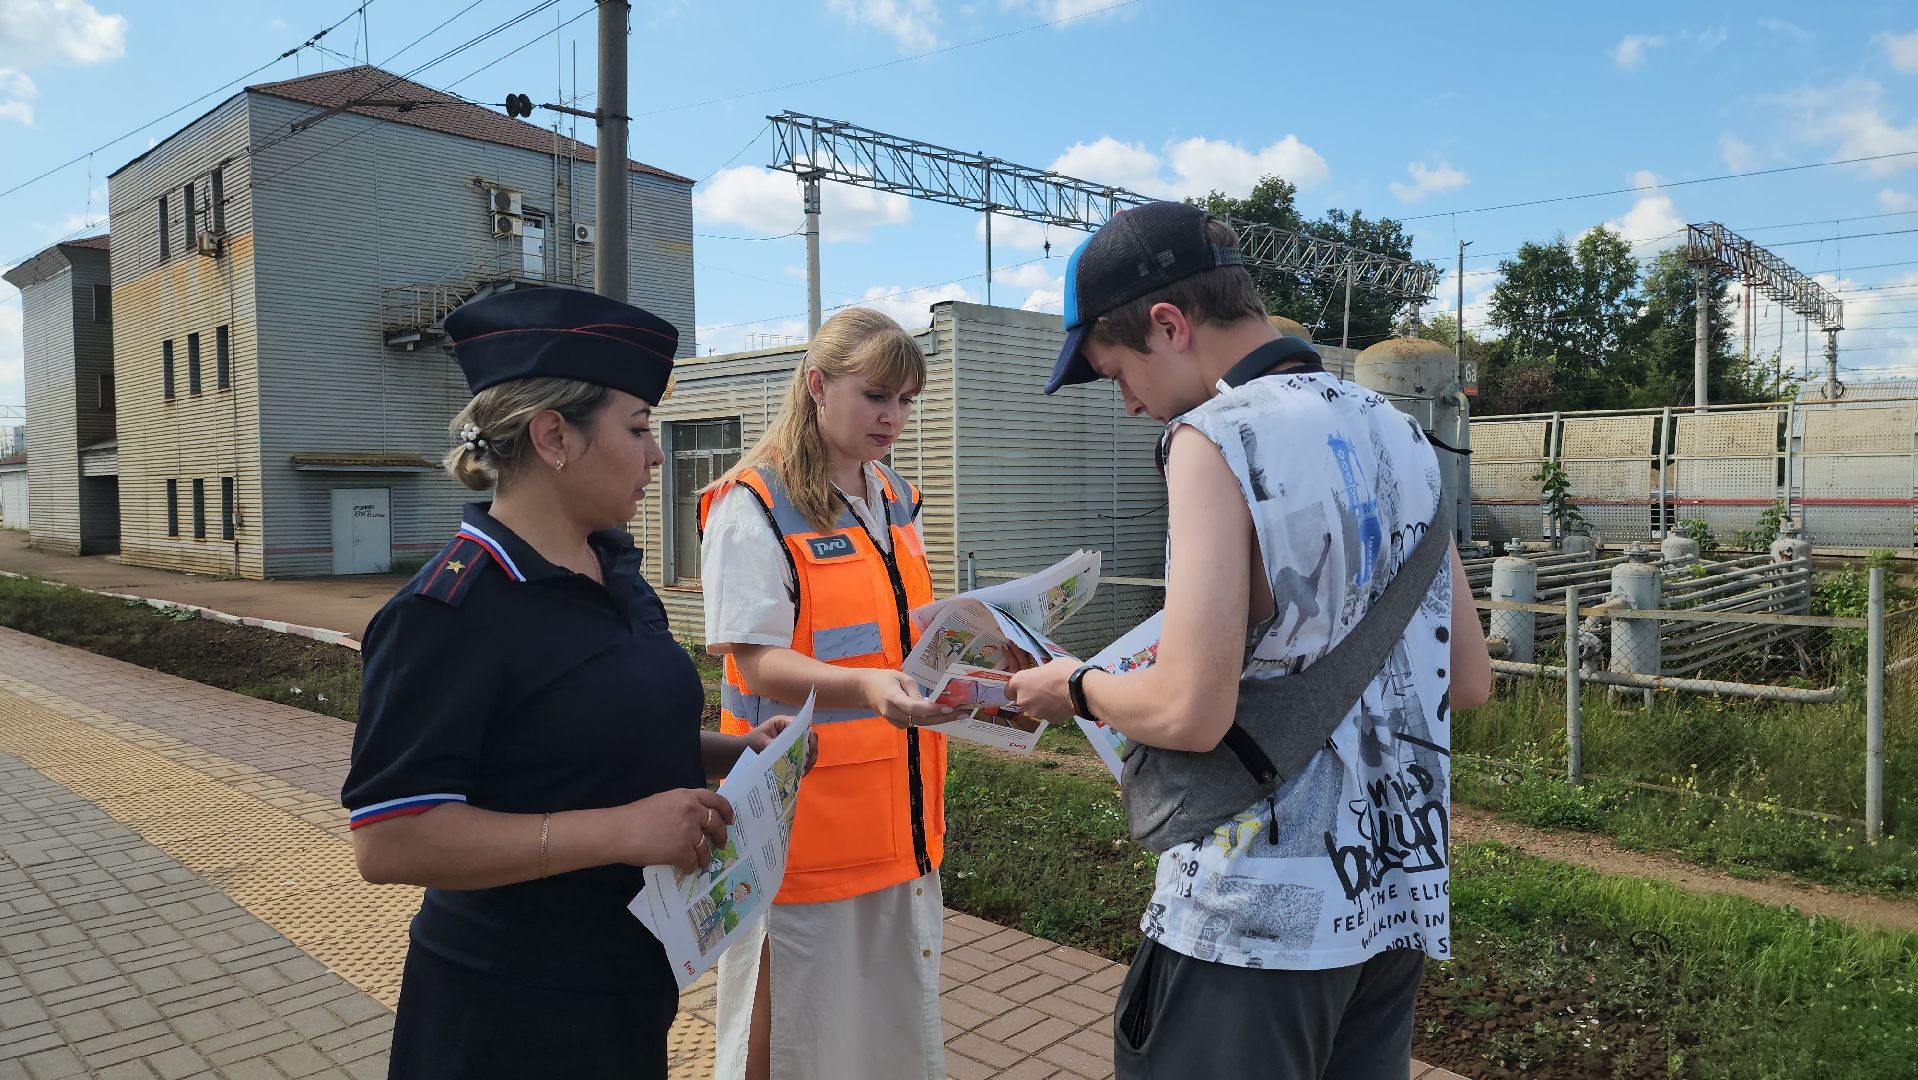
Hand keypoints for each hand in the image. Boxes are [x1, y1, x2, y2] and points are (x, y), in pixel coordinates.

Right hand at [618, 788, 732, 872]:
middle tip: (722, 844)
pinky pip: (693, 862)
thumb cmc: (635, 817)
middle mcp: (692, 811)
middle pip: (716, 824)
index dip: (726, 811)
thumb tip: (694, 820)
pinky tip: (687, 869)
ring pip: (706, 847)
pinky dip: (691, 867)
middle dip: (722, 836)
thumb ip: (682, 806)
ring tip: (704, 863)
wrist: (620, 831)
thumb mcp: (663, 801)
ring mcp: (689, 832)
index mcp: (686, 796)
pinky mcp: (682, 851)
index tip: (730, 820)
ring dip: (706, 858)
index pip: (715, 800)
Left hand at [746, 715, 819, 774]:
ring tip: (803, 772)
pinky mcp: (792, 749)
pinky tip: (800, 773)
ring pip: (809, 747)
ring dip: (809, 759)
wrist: (741, 750)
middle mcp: (790, 729)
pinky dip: (804, 764)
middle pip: (809, 737)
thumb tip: (788, 753)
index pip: (801, 725)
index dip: (807, 738)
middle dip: (811, 751)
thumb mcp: (760, 743)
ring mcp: (792, 739)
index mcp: (783, 722)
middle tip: (806, 765)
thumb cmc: (749, 743)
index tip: (806, 752)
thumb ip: (774, 746)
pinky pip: (803, 755)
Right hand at [863, 669, 958, 728]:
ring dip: (941, 719)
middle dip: (944, 717)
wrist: (865, 691)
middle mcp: (894, 713)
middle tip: (963, 712)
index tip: (950, 707)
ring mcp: (895, 722)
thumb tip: (930, 703)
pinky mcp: (899, 725)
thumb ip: (915, 691)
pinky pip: (918, 723)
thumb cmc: (884, 679)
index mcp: (893, 698)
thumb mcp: (901, 678)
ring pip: (922, 723)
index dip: (933, 709)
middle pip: (922, 719)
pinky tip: (945, 715)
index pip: (915, 707)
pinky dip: (932, 719)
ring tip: (959, 713)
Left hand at [1006, 657, 1081, 724]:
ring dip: (1042, 704)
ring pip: (1035, 708)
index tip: (1027, 684)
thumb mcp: (1047, 665)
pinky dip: (1053, 710)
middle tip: (1045, 689)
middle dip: (1031, 696)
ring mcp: (1035, 712)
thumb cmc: (1062, 670)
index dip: (1018, 687)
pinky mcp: (1048, 720)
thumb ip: (1039, 675)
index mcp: (1019, 683)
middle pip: (1022, 700)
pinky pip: (1048, 714)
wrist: (1079, 688)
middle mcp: (1023, 700)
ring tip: (1056, 696)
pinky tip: (1062, 703)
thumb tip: (1041, 677)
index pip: (1009, 690)